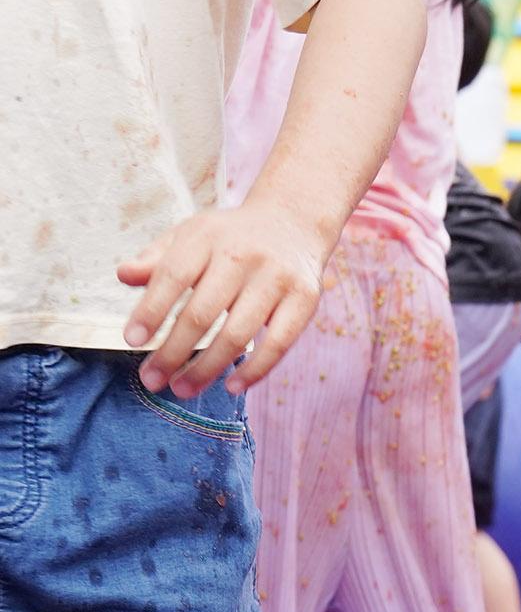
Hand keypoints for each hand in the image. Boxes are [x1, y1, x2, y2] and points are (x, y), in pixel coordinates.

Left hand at [116, 198, 329, 396]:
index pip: (173, 277)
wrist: (293, 222)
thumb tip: (124, 275)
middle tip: (151, 380)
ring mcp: (277, 278)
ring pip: (237, 334)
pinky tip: (233, 387)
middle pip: (201, 313)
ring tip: (183, 389)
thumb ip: (157, 258)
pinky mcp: (305, 298)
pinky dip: (256, 370)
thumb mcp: (190, 236)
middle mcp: (242, 256)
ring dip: (207, 368)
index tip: (132, 341)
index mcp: (207, 237)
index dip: (151, 311)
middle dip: (173, 352)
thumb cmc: (229, 238)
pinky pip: (279, 343)